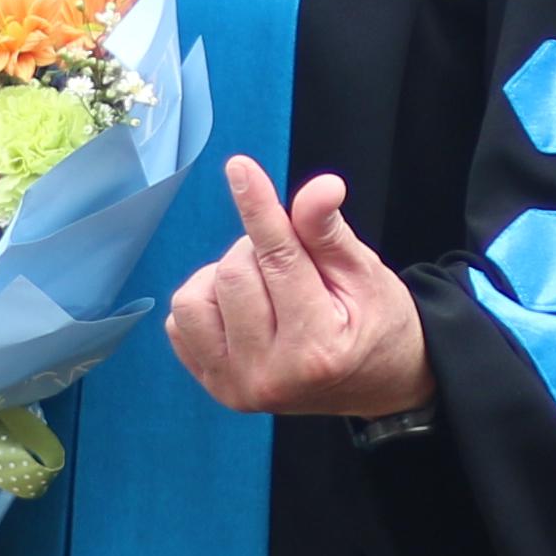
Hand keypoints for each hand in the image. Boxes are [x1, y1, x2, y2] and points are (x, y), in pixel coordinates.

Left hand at [166, 158, 431, 419]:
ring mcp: (237, 387)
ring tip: (266, 288)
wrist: (375, 383)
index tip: (240, 167)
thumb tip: (321, 187)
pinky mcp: (215, 388)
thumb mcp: (365, 275)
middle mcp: (271, 376)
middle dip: (258, 250)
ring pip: (195, 298)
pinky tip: (244, 310)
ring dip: (226, 278)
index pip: (278, 261)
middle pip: (234, 273)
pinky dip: (208, 302)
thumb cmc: (374, 323)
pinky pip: (180, 323)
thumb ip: (330, 233)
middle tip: (293, 263)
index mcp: (317, 350)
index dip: (259, 208)